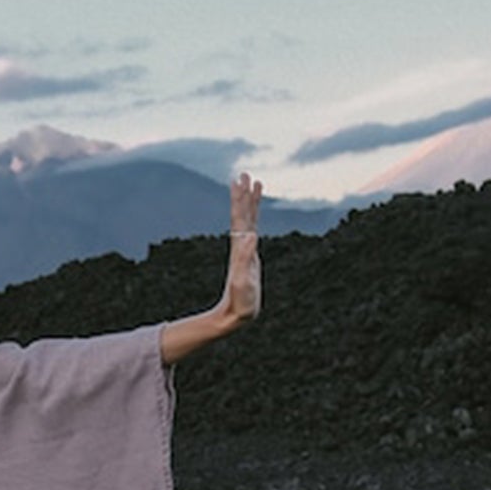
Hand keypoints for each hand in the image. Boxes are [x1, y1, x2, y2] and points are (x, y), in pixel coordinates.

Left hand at [224, 172, 262, 322]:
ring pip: (248, 221)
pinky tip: (255, 214)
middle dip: (243, 194)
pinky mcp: (250, 257)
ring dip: (249, 203)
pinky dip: (255, 220)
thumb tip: (249, 235)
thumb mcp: (243, 281)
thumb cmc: (240, 302)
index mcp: (240, 248)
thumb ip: (245, 259)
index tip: (242, 182)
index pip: (240, 219)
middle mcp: (240, 246)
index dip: (242, 201)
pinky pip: (253, 232)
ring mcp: (245, 250)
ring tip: (252, 183)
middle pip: (242, 215)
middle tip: (243, 174)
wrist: (235, 315)